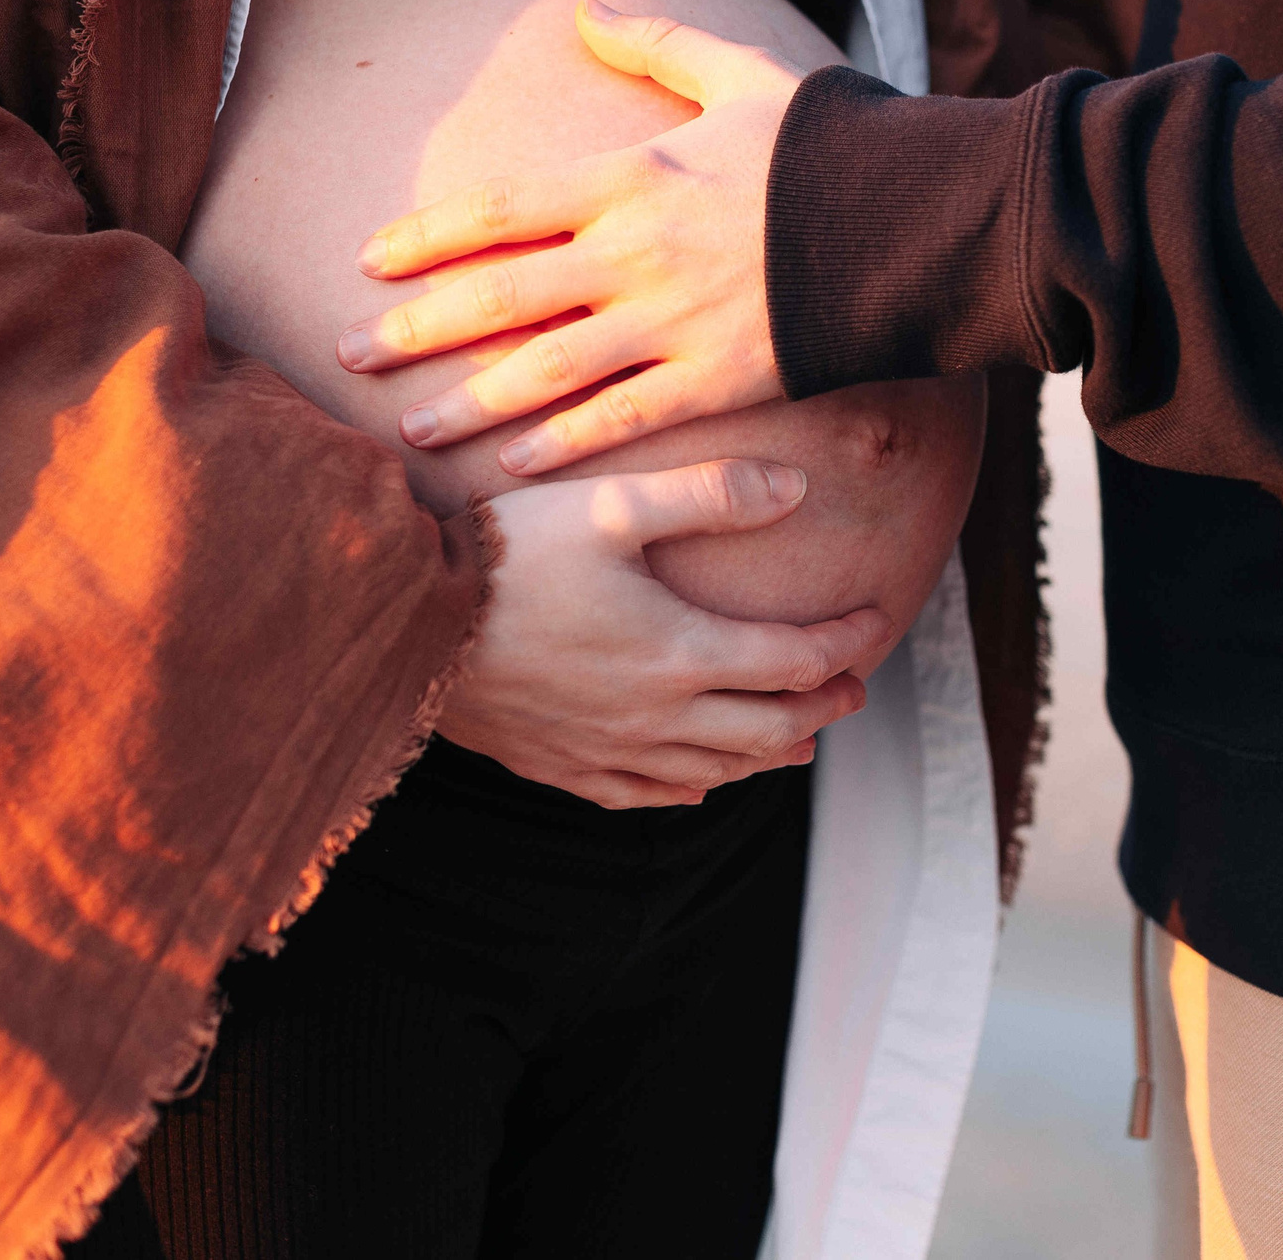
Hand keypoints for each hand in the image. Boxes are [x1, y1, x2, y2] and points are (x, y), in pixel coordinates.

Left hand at [339, 0, 796, 477]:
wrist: (917, 217)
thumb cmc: (828, 141)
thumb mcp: (741, 73)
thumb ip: (659, 45)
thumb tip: (593, 10)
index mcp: (629, 177)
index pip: (497, 209)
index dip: (423, 237)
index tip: (366, 261)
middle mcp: (634, 254)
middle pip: (499, 296)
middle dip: (414, 331)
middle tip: (347, 356)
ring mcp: (673, 323)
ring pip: (545, 371)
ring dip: (469, 405)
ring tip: (409, 433)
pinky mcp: (718, 379)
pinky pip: (623, 421)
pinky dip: (563, 447)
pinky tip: (513, 469)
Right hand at [446, 457, 890, 807]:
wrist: (405, 619)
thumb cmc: (510, 552)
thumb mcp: (615, 503)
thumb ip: (711, 494)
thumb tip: (798, 486)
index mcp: (680, 654)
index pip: (796, 662)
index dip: (847, 644)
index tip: (876, 620)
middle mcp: (655, 718)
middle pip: (769, 730)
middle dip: (822, 707)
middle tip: (852, 687)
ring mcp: (605, 751)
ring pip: (714, 771)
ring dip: (768, 755)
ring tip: (799, 739)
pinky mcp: (558, 766)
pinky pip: (643, 796)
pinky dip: (690, 788)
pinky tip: (700, 781)